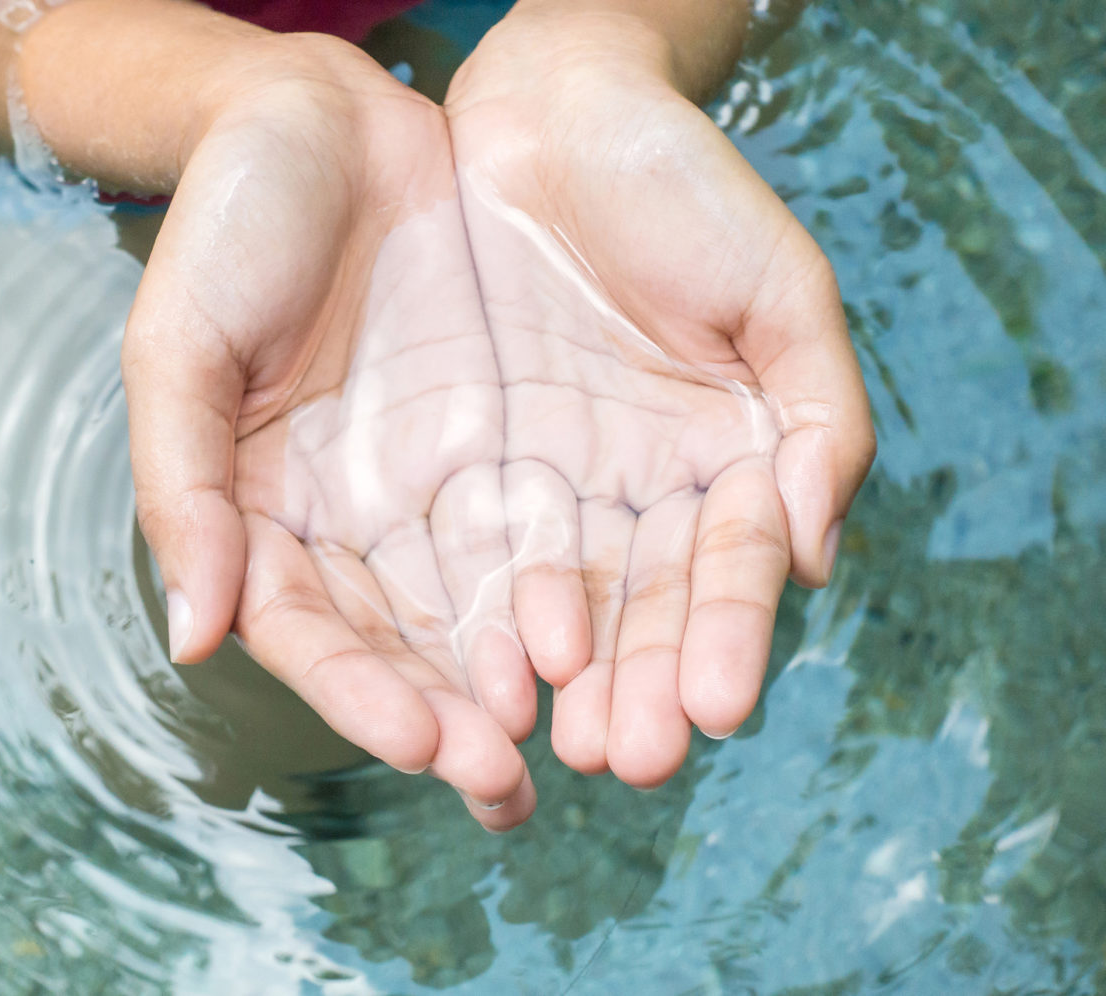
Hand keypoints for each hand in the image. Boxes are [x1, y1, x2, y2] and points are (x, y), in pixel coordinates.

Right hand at [123, 37, 536, 828]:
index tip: (427, 742)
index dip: (364, 692)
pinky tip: (616, 639)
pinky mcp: (507, 434)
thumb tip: (191, 636)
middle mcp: (352, 518)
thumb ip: (182, 490)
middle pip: (407, 642)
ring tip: (582, 747)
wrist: (324, 117)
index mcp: (263, 515)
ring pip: (487, 602)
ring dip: (534, 680)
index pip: (313, 631)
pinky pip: (551, 521)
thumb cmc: (229, 223)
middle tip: (511, 788)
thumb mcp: (180, 348)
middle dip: (460, 719)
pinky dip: (584, 585)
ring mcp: (433, 479)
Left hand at [445, 17, 874, 786]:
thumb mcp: (777, 286)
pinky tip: (483, 672)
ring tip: (550, 746)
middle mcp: (636, 489)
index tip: (715, 705)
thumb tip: (816, 559)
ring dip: (556, 678)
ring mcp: (550, 479)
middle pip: (640, 608)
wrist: (549, 107)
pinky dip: (477, 612)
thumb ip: (815, 418)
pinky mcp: (466, 459)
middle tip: (624, 757)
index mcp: (723, 458)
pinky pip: (470, 547)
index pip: (729, 571)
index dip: (725, 637)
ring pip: (555, 598)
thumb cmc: (678, 183)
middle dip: (636, 686)